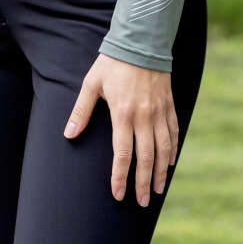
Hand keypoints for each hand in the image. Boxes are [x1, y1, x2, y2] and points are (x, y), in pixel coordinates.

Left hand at [63, 52, 178, 205]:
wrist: (141, 40)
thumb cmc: (112, 62)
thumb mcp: (92, 83)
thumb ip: (81, 111)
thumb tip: (68, 135)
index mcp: (123, 114)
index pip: (122, 154)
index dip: (120, 177)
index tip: (119, 195)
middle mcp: (144, 117)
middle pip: (146, 158)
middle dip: (144, 183)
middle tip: (142, 202)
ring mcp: (159, 112)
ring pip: (163, 149)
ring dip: (161, 172)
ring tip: (158, 191)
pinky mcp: (169, 105)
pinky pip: (174, 133)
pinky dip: (173, 150)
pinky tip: (169, 163)